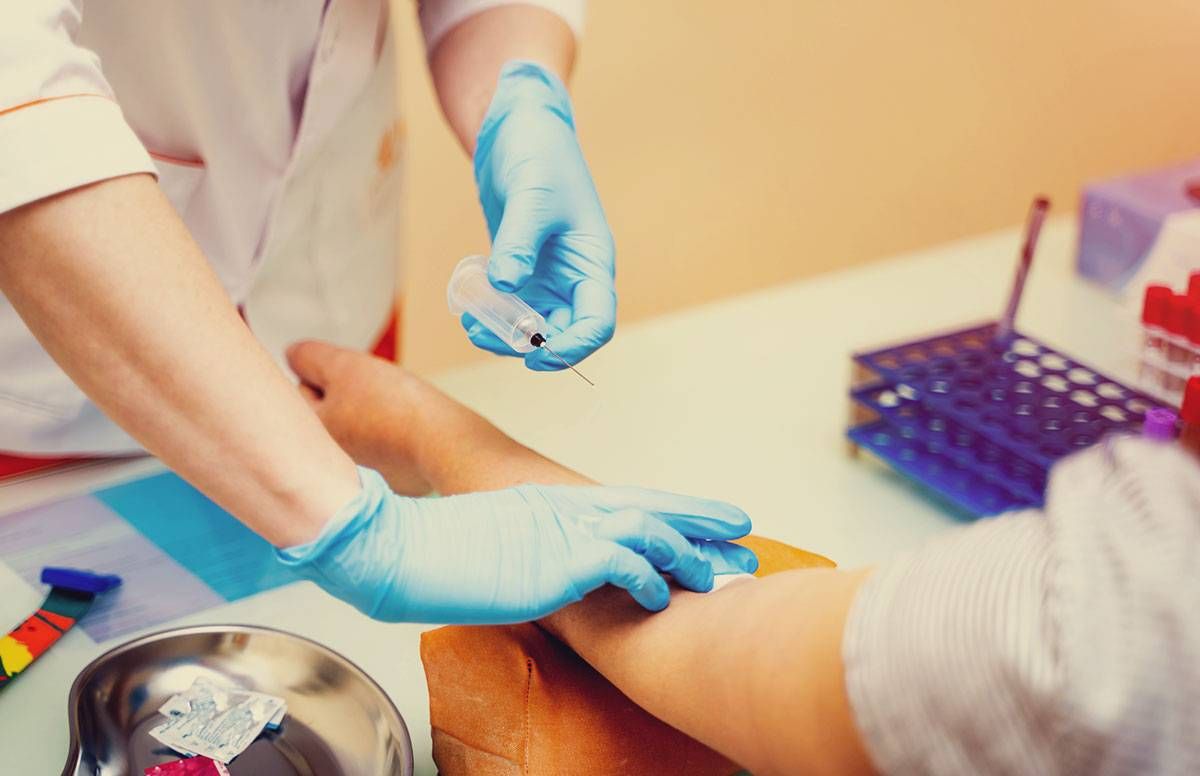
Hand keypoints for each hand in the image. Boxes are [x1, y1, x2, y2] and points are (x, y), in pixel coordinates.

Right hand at [277, 468, 758, 623]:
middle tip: (742, 528)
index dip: (668, 508)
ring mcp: (561, 529)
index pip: (623, 501)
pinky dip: (648, 580)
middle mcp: (562, 508)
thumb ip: (526, 553)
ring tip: (715, 573)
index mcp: (548, 503)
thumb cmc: (429, 556)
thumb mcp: (489, 549)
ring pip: (647, 530)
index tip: (703, 518)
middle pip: (648, 506)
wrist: (393, 548)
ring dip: (686, 552)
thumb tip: (544, 574)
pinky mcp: (556, 557)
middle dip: (699, 517)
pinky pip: (622, 564)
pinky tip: (660, 598)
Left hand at [286, 340, 431, 495]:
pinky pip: (381, 447)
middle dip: (343, 397)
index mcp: (310, 437)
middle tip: (372, 390)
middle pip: (327, 413)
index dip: (326, 372)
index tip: (352, 375)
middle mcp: (328, 463)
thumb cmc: (395, 405)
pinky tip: (406, 430)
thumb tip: (292, 357)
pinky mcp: (389, 481)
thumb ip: (310, 357)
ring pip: (354, 428)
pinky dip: (389, 436)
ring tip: (393, 408)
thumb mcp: (345, 366)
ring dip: (365, 415)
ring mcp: (360, 477)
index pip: (300, 391)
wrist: (446, 446)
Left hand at [469, 60, 615, 369]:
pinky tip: (470, 309)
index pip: (597, 321)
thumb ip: (518, 243)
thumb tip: (506, 286)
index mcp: (593, 261)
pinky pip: (512, 306)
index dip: (572, 347)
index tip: (535, 355)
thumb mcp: (531, 197)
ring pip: (534, 325)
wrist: (517, 128)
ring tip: (472, 325)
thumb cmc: (538, 154)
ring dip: (505, 334)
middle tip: (487, 336)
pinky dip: (493, 315)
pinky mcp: (523, 269)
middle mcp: (575, 275)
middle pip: (564, 332)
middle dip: (529, 344)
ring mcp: (549, 275)